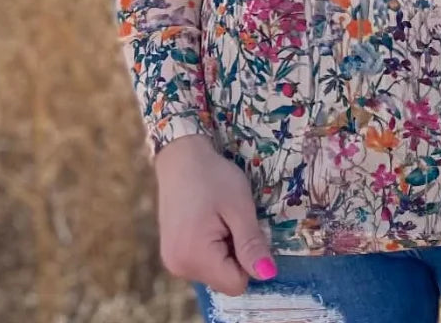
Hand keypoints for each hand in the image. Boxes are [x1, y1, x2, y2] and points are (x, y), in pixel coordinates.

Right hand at [154, 133, 276, 294]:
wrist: (181, 156)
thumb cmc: (213, 176)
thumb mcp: (239, 206)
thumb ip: (252, 244)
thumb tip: (267, 274)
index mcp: (194, 257)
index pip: (236, 283)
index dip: (249, 259)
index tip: (243, 228)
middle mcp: (179, 267)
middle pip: (225, 279)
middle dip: (236, 253)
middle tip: (230, 219)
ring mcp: (173, 261)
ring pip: (215, 271)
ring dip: (225, 249)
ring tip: (218, 218)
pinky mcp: (173, 253)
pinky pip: (203, 262)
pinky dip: (212, 247)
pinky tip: (208, 221)